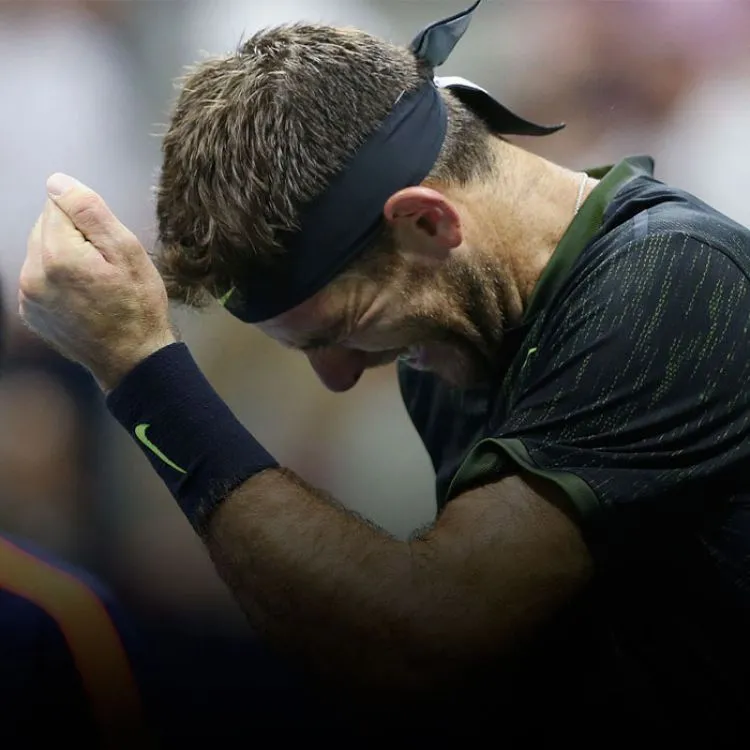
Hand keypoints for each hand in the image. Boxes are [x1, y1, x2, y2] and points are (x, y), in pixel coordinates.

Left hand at [19, 174, 175, 391]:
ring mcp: (28, 296)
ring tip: (95, 283)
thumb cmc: (138, 306)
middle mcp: (32, 274)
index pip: (59, 205)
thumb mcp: (127, 252)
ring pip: (41, 251)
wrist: (133, 359)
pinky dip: (57, 279)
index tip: (107, 248)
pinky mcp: (30, 312)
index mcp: (57, 254)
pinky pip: (39, 277)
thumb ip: (90, 212)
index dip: (89, 221)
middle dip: (74, 237)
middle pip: (46, 227)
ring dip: (64, 256)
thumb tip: (57, 182)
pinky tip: (82, 296)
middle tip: (105, 266)